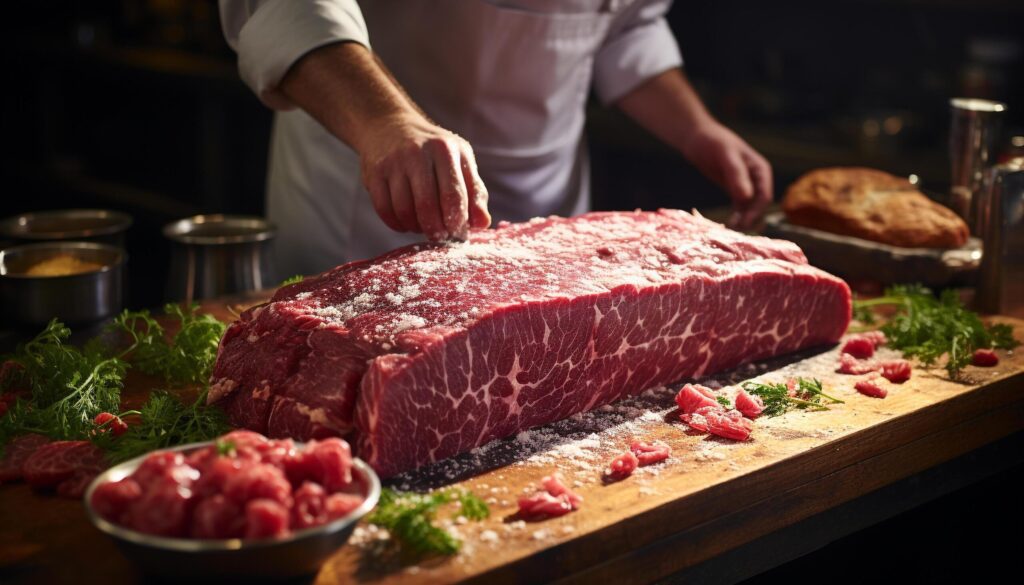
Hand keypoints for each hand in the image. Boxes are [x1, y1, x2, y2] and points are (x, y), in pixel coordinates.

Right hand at [278, 42, 489, 240]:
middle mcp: (417, 153)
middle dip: (435, 230)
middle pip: (427, 206)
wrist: (390, 126)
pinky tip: (406, 223)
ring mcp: (393, 163)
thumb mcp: (459, 160)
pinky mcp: (374, 173)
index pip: (454, 195)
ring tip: (423, 227)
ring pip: (404, 210)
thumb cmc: (433, 151)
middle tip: (439, 237)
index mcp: (445, 150)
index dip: (457, 222)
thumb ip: (475, 192)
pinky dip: (397, 224)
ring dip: (415, 227)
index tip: (458, 234)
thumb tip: (483, 224)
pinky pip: (384, 210)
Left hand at [680, 121, 772, 230]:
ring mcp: (746, 185)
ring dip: (742, 219)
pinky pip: (739, 207)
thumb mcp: (725, 156)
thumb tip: (747, 198)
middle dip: (749, 218)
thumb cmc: (713, 142)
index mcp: (761, 170)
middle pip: (758, 205)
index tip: (745, 223)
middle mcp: (757, 179)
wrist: (698, 137)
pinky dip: (736, 216)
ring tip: (730, 230)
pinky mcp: (734, 190)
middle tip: (735, 231)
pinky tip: (728, 224)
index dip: (756, 211)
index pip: (764, 196)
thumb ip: (736, 175)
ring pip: (749, 208)